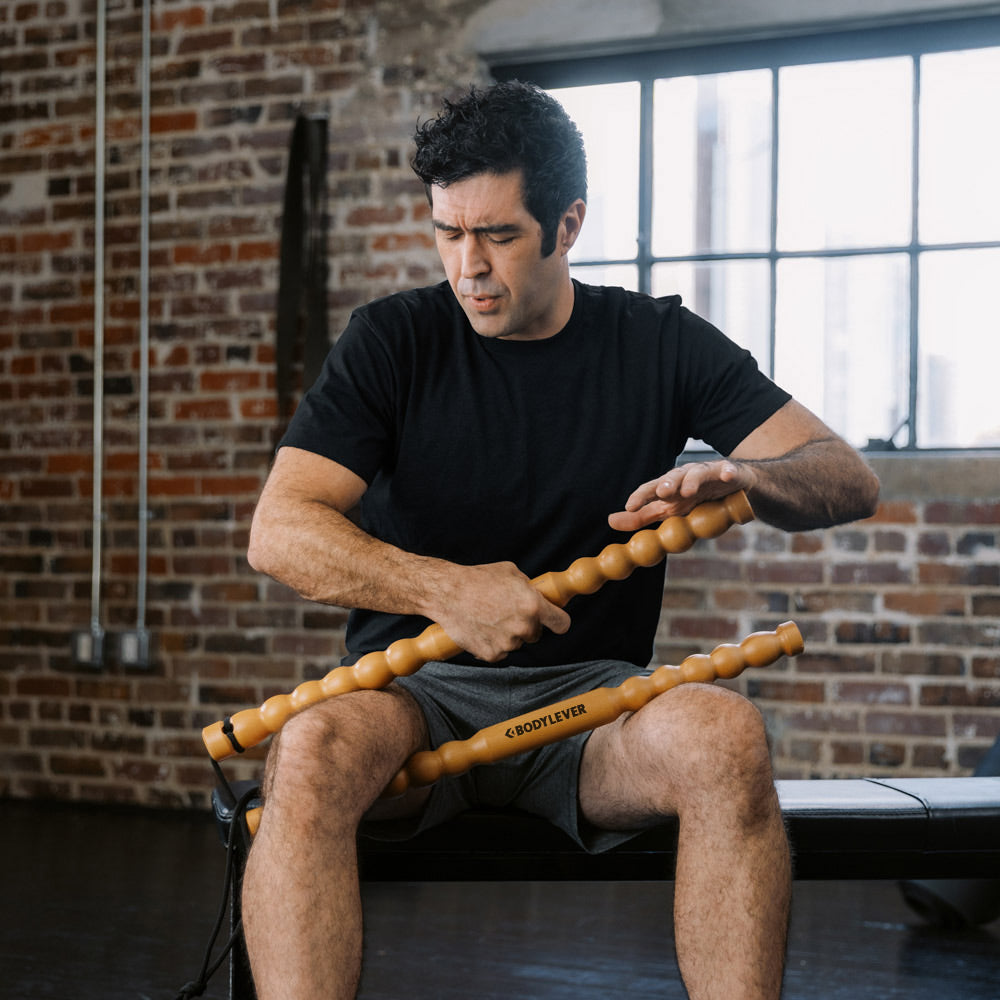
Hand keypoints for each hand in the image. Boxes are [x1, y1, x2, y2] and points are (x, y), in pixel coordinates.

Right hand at [426, 561, 570, 662]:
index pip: (562, 623)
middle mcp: (524, 627)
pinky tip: (480, 627)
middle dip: (527, 625)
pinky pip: (500, 651)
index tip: (554, 621)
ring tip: (488, 616)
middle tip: (507, 612)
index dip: (559, 622)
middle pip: (536, 634)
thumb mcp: (511, 572)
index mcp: (533, 606)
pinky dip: (492, 642)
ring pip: (516, 642)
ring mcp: (508, 643)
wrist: (447, 593)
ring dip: (508, 633)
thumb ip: (530, 588)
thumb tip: (541, 596)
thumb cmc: (478, 579)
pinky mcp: (492, 654)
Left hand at [607, 460, 756, 531]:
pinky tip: (727, 476)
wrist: (734, 490)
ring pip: (698, 473)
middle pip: (673, 477)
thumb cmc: (696, 499)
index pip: (652, 489)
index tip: (630, 507)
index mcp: (670, 487)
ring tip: (688, 491)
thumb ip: (642, 516)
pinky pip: (728, 471)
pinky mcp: (729, 473)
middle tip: (661, 493)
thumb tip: (610, 521)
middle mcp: (686, 476)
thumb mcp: (668, 510)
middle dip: (666, 483)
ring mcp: (707, 473)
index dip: (641, 496)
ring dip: (692, 480)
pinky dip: (727, 472)